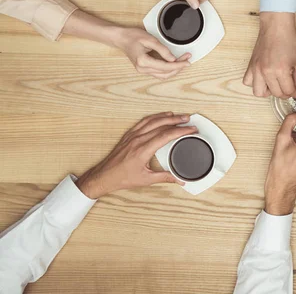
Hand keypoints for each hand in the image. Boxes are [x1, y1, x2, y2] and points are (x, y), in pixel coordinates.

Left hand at [76, 112, 197, 198]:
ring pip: (152, 120)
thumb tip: (179, 179)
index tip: (191, 130)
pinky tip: (160, 116)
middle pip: (161, 125)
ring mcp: (132, 136)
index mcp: (143, 150)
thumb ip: (165, 177)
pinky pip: (143, 121)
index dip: (181, 131)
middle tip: (188, 119)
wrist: (104, 176)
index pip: (166, 135)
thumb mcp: (146, 179)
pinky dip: (154, 117)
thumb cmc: (122, 177)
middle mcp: (138, 140)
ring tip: (177, 115)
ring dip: (166, 116)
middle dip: (177, 121)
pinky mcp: (128, 135)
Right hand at [114, 28, 190, 79]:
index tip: (187, 62)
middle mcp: (143, 69)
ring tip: (183, 61)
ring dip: (174, 69)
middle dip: (178, 66)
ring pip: (163, 75)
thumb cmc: (133, 36)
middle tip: (187, 59)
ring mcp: (143, 70)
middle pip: (166, 72)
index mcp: (143, 62)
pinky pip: (159, 73)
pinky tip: (174, 63)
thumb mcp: (150, 39)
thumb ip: (163, 50)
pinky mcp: (144, 69)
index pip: (165, 67)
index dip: (178, 65)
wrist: (121, 38)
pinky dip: (168, 69)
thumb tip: (173, 59)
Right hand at [243, 12, 295, 97]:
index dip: (294, 93)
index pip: (288, 91)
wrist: (276, 27)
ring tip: (274, 84)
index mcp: (281, 70)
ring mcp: (256, 69)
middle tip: (289, 88)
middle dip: (284, 94)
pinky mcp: (251, 65)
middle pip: (275, 93)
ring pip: (258, 92)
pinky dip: (255, 83)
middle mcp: (267, 72)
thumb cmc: (289, 40)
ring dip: (268, 91)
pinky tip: (264, 78)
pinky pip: (248, 81)